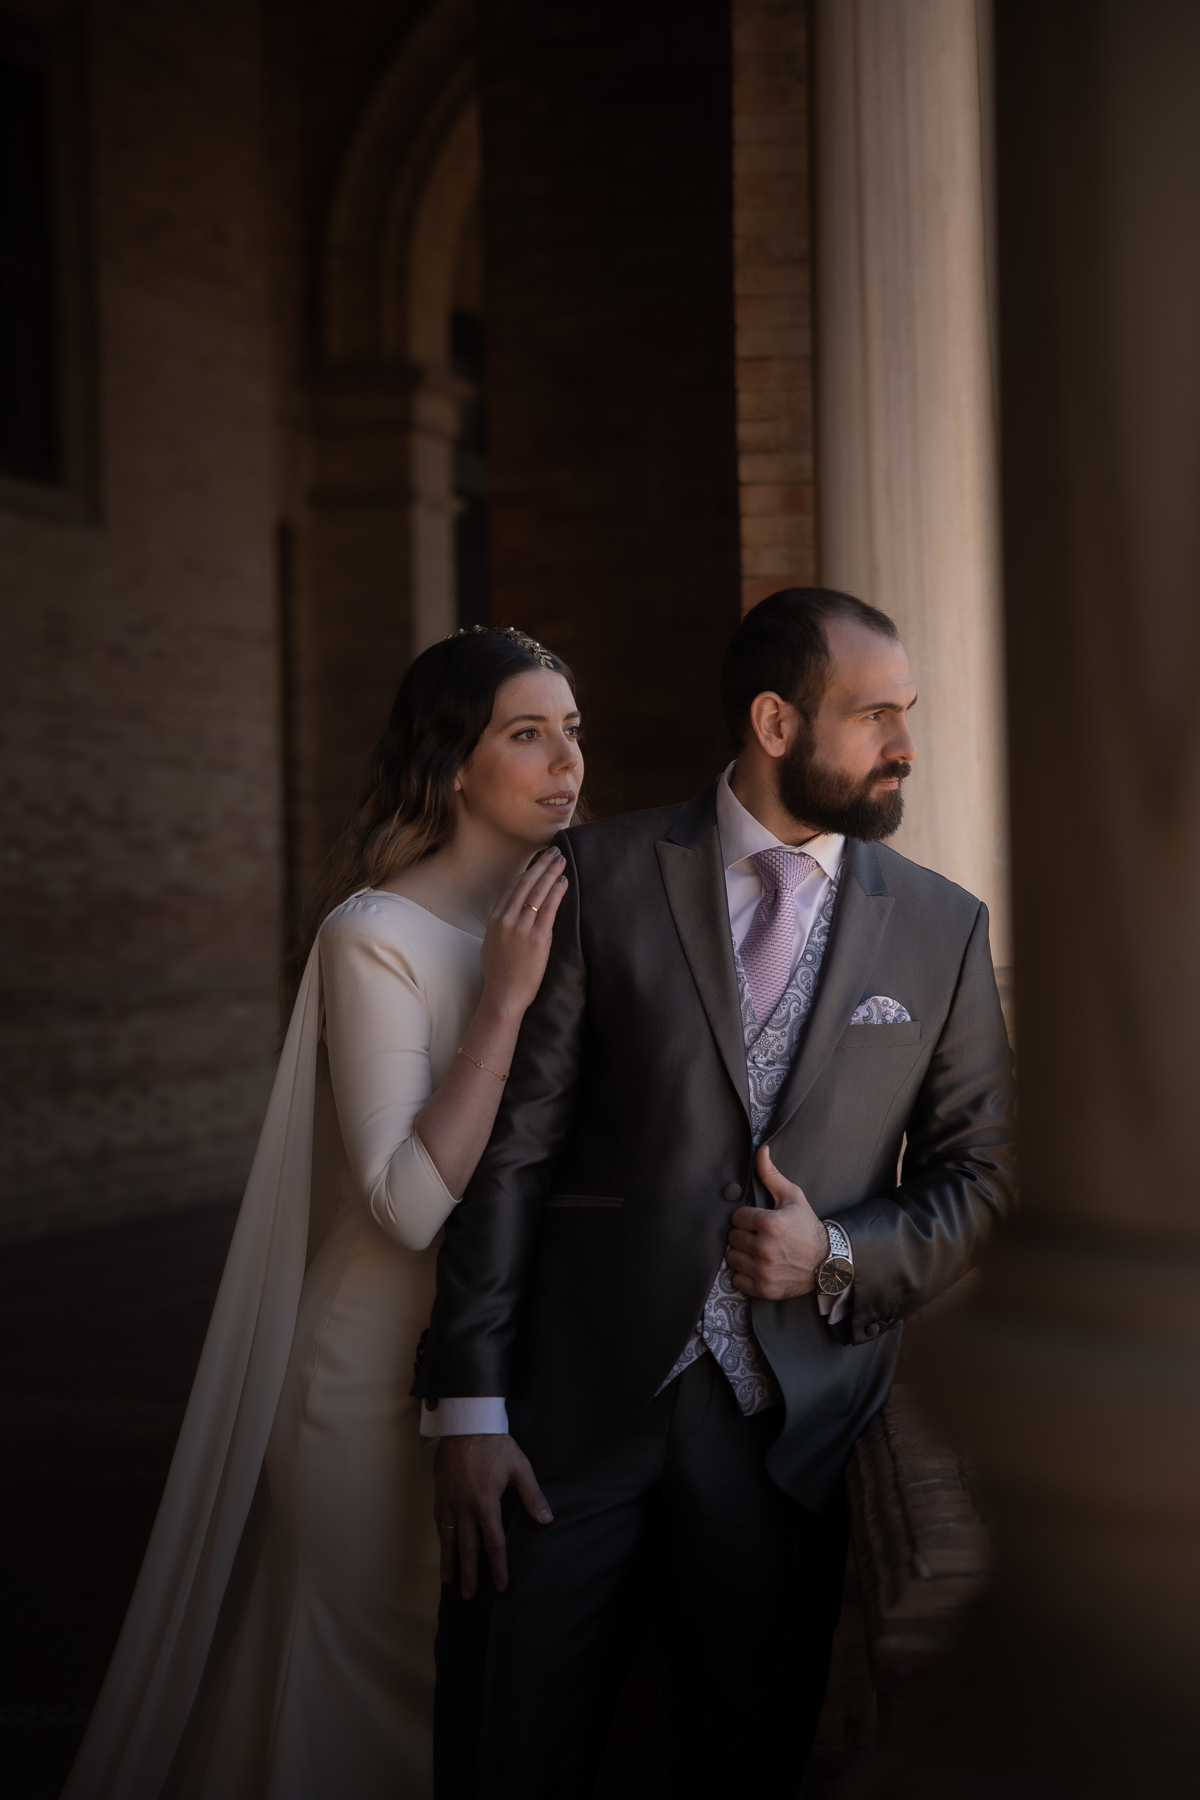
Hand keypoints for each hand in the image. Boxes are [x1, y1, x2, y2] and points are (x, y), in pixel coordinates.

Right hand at [434, 1432, 552, 1597]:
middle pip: (467, 1549)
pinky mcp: (440, 1492)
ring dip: (449, 1561)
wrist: (465, 1423)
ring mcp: (449, 1501)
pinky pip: (439, 1520)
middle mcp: (465, 1508)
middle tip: (468, 1596)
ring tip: (448, 1581)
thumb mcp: (520, 1467)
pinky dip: (442, 1536)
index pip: (493, 1544)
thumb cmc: (495, 1444)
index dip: (498, 1567)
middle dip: (469, 1574)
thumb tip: (547, 1520)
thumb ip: (533, 1495)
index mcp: (486, 1504)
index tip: (500, 1586)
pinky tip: (443, 1544)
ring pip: (448, 1538)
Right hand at [479, 849, 568, 1017]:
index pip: (512, 888)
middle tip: (554, 851)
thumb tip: (512, 912)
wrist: (504, 995)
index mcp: (494, 920)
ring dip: (551, 873)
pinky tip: (563, 881)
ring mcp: (522, 928)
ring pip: (538, 892)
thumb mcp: (491, 944)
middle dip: (541, 865)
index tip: (538, 862)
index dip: (527, 872)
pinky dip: (557, 892)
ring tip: (562, 860)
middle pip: (526, 884)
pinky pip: (549, 909)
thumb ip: (501, 926)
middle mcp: (506, 920)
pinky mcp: (537, 939)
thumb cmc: (499, 974)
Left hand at [725, 1144, 828, 1300]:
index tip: (757, 1220)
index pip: (737, 1217)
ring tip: (758, 1250)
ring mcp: (764, 1270)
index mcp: (769, 1224)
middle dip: (743, 1235)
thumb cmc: (808, 1226)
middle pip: (732, 1237)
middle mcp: (764, 1248)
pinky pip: (737, 1280)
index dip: (746, 1217)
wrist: (828, 1262)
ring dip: (742, 1254)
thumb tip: (760, 1150)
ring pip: (732, 1258)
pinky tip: (758, 1266)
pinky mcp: (764, 1289)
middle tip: (759, 1235)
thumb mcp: (793, 1197)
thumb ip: (771, 1175)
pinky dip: (745, 1274)